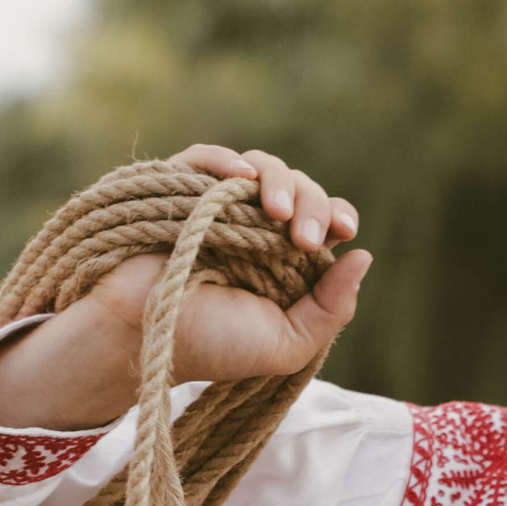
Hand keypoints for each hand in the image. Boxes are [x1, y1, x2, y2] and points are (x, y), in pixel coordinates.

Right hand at [0, 145, 366, 432]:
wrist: (144, 341)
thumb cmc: (210, 347)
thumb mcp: (286, 344)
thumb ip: (331, 309)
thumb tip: (362, 256)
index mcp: (281, 260)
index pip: (321, 220)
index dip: (336, 215)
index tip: (344, 230)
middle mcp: (252, 228)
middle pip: (297, 189)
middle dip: (310, 203)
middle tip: (302, 236)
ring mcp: (216, 207)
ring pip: (259, 168)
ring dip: (277, 180)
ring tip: (276, 211)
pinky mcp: (179, 191)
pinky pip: (206, 159)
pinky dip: (226, 161)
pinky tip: (242, 178)